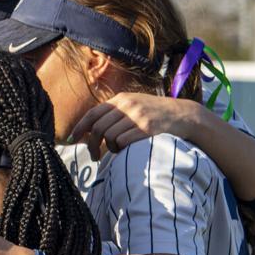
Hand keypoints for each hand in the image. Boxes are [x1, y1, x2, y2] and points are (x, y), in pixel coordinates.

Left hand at [70, 93, 201, 160]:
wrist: (182, 115)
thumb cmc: (154, 114)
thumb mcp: (134, 105)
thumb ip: (115, 113)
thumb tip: (91, 129)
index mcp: (121, 99)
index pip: (93, 113)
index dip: (80, 127)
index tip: (72, 139)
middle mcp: (128, 105)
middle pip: (98, 127)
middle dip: (92, 144)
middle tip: (93, 156)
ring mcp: (138, 116)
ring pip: (109, 136)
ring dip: (109, 148)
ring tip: (114, 151)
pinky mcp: (147, 128)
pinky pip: (123, 142)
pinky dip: (120, 149)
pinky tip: (124, 150)